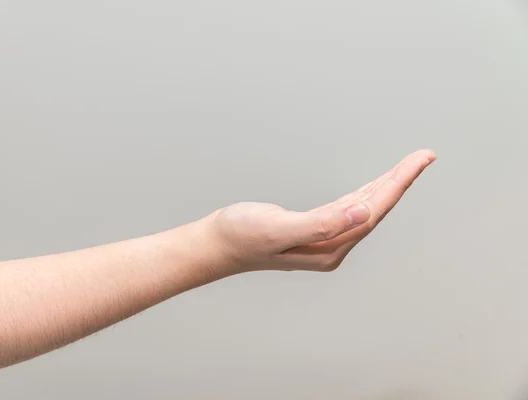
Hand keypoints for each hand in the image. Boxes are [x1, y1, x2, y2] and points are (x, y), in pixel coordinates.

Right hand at [208, 149, 436, 272]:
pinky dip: (366, 191)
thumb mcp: (279, 229)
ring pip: (364, 207)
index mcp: (329, 248)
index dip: (398, 184)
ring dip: (386, 185)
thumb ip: (322, 224)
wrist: (217, 243)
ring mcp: (324, 238)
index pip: (372, 212)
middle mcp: (332, 246)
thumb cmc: (242, 236)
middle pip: (375, 209)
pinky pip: (349, 207)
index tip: (420, 160)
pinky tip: (375, 184)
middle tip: (425, 155)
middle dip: (400, 180)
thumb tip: (363, 213)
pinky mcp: (313, 228)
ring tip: (409, 165)